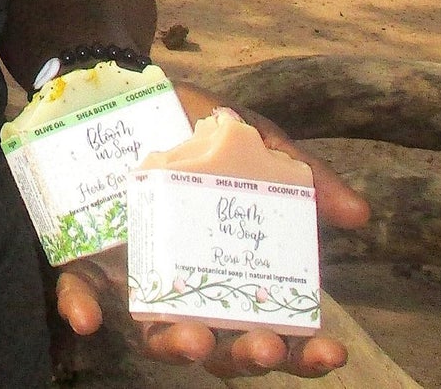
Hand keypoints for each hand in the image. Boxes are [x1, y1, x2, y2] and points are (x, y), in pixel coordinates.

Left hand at [53, 81, 370, 379]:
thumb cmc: (194, 123)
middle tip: (262, 345)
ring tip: (196, 338)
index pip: (271, 326)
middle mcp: (185, 283)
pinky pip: (80, 291)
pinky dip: (81, 308)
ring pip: (155, 335)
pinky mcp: (86, 254)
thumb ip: (302, 175)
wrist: (123, 84)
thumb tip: (360, 214)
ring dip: (176, 347)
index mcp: (230, 268)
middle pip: (220, 345)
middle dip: (244, 356)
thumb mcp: (254, 138)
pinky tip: (89, 318)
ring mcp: (134, 275)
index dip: (302, 351)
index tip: (330, 350)